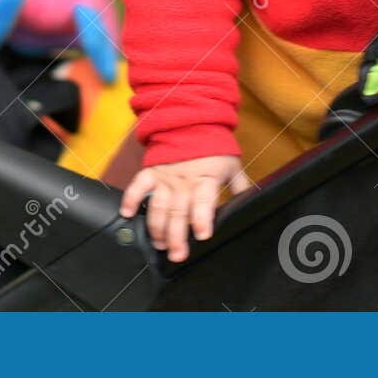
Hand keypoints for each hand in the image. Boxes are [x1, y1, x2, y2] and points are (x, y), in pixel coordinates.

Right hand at [117, 155, 251, 261]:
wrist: (191, 123)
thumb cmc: (214, 149)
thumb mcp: (232, 166)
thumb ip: (239, 187)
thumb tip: (251, 206)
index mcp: (206, 177)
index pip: (203, 199)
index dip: (201, 218)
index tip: (201, 235)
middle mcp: (184, 179)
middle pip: (178, 210)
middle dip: (176, 235)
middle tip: (177, 254)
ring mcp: (165, 176)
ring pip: (158, 204)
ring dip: (157, 226)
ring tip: (159, 244)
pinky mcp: (151, 172)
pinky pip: (138, 185)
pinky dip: (130, 198)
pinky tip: (126, 214)